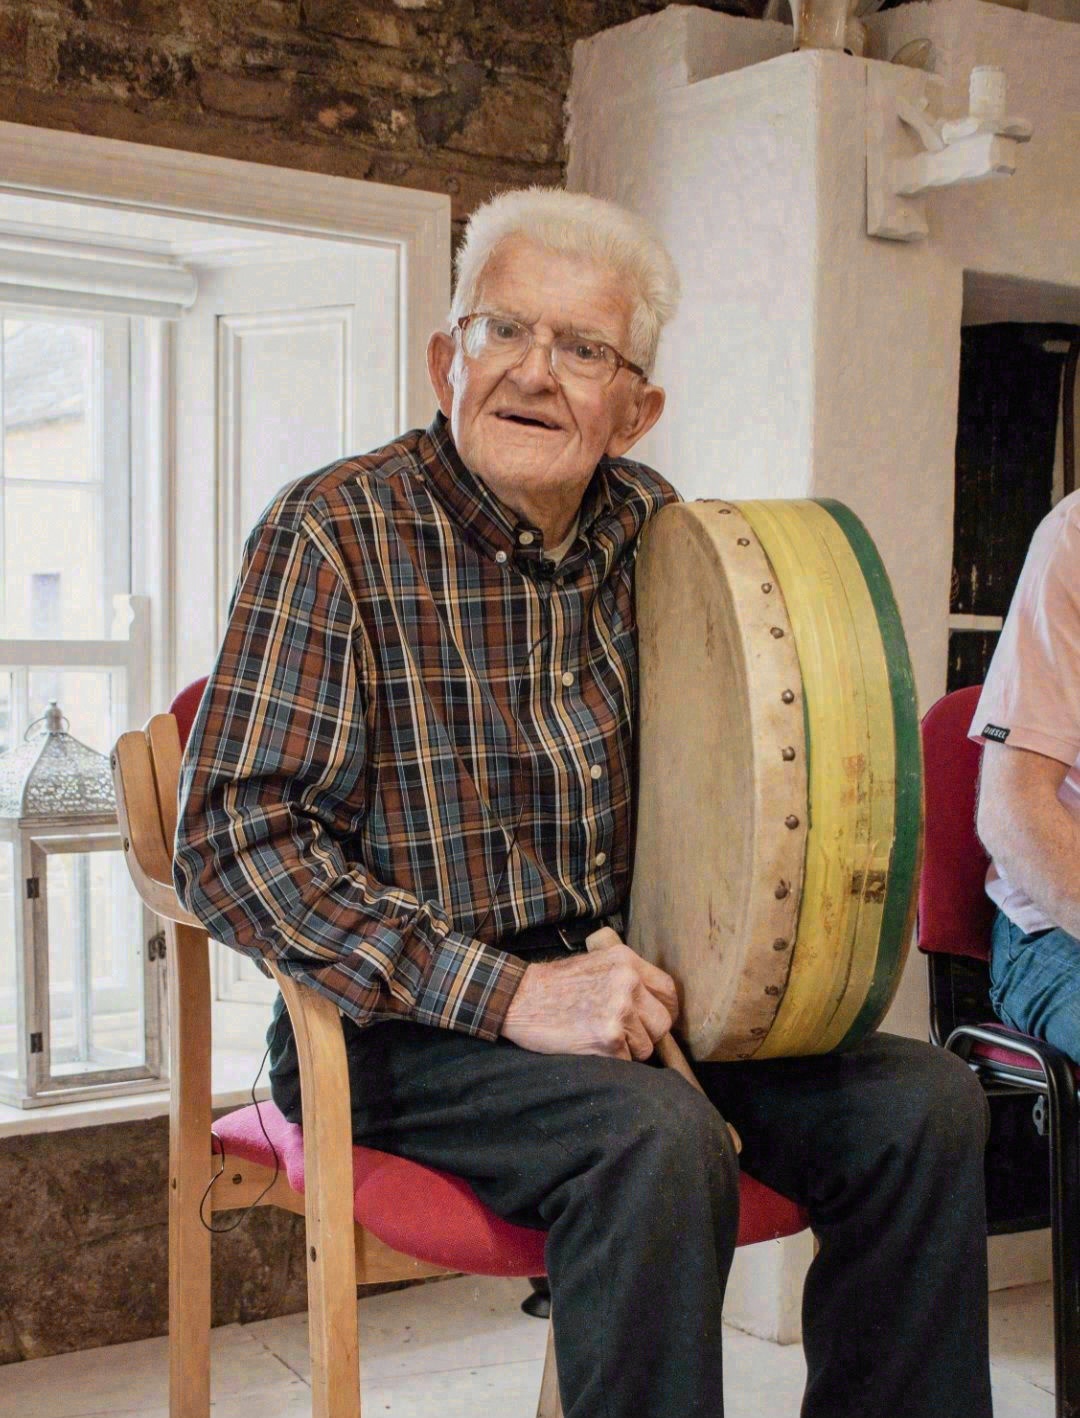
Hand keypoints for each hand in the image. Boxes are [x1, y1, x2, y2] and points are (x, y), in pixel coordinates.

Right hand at [500, 926, 678, 1059]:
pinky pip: (626, 1061)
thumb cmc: (555, 984)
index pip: (668, 991)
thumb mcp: (597, 964)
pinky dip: (611, 1060)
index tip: (654, 1020)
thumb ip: (627, 977)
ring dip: (627, 1050)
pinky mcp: (608, 1039)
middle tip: (623, 1035)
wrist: (520, 998)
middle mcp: (628, 984)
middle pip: (662, 1022)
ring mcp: (619, 1011)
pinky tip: (589, 1046)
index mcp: (627, 962)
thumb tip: (655, 1003)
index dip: (664, 1009)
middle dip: (646, 1034)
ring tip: (598, 1037)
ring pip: (645, 1047)